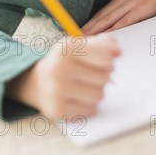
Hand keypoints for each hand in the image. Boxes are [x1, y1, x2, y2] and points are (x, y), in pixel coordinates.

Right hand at [6, 33, 121, 121]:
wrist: (37, 82)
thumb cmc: (67, 61)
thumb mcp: (81, 45)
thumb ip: (105, 44)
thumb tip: (118, 52)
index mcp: (66, 48)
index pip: (105, 57)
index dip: (108, 61)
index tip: (102, 61)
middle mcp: (59, 68)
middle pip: (104, 78)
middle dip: (102, 77)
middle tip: (90, 75)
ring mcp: (56, 91)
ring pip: (99, 95)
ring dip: (96, 92)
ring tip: (84, 86)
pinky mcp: (57, 110)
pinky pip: (90, 110)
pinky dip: (89, 106)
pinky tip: (77, 98)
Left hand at [81, 0, 155, 34]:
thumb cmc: (152, 2)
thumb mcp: (133, 6)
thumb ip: (122, 16)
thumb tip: (109, 31)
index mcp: (119, 0)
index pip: (100, 15)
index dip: (88, 24)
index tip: (78, 33)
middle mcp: (121, 1)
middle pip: (100, 17)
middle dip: (88, 28)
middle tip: (76, 38)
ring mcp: (129, 5)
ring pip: (108, 19)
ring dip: (96, 30)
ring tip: (86, 39)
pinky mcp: (138, 10)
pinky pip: (123, 22)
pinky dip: (113, 29)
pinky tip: (106, 36)